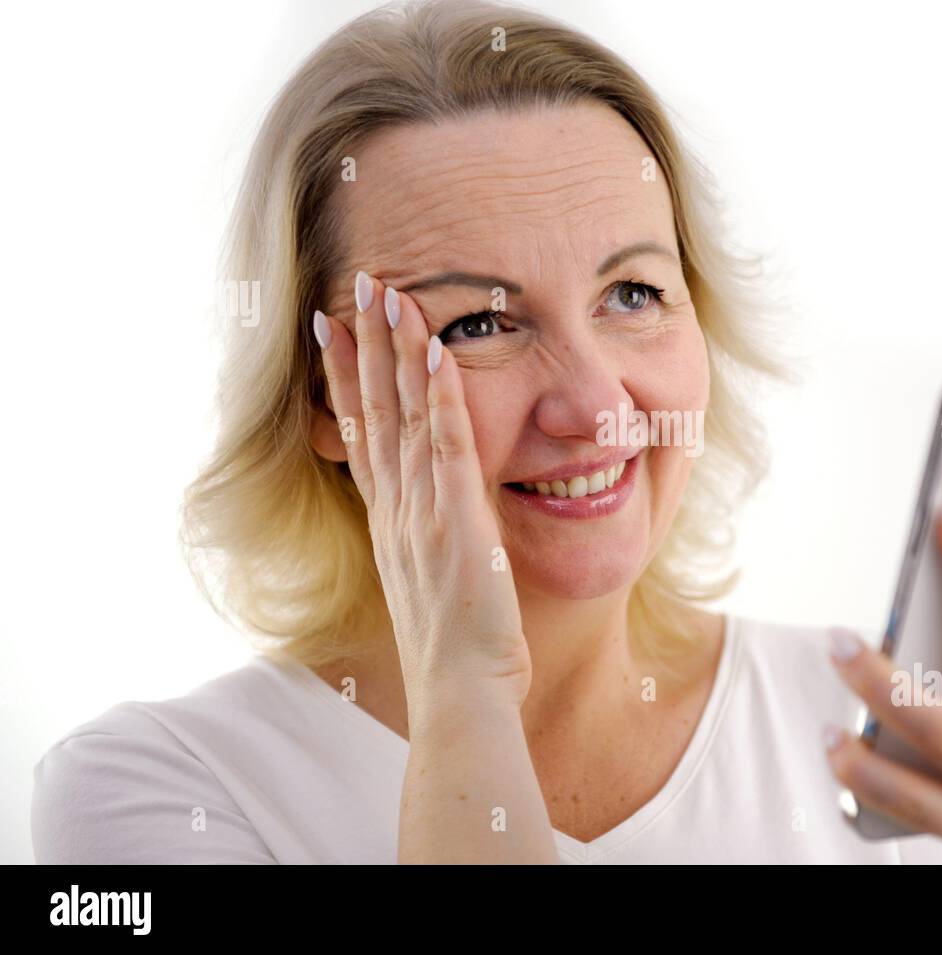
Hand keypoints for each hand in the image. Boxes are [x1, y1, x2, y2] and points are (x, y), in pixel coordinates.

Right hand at [315, 271, 531, 711]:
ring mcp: (422, 511)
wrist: (459, 692)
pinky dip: (441, 398)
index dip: (347, 377)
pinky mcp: (457, 522)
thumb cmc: (454, 643)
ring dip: (397, 353)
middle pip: (375, 410)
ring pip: (405, 416)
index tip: (334, 328)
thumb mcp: (430, 575)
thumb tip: (432, 509)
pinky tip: (436, 353)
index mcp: (390, 517)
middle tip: (356, 285)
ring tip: (388, 296)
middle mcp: (396, 506)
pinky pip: (448, 447)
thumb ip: (428, 532)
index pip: (363, 431)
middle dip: (364, 343)